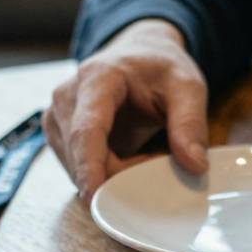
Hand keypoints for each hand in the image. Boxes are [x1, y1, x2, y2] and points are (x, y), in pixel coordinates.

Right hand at [44, 19, 208, 198]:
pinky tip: (128, 159)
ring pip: (77, 167)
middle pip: (83, 155)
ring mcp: (56, 117)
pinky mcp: (58, 134)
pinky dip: (104, 174)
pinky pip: (77, 169)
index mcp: (97, 78)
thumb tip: (195, 165)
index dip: (89, 166)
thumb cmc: (160, 68)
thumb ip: (191, 124)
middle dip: (120, 174)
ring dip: (113, 175)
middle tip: (158, 166)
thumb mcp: (187, 86)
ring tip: (144, 156)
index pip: (86, 130)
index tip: (94, 197)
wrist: (138, 55)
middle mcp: (66, 97)